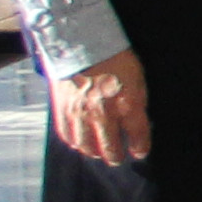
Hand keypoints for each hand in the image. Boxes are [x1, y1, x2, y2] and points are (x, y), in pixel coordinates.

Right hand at [46, 49, 147, 166]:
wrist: (80, 44)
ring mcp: (80, 114)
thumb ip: (138, 102)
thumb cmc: (114, 58)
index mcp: (127, 104)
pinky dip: (75, 142)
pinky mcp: (62, 111)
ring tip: (99, 152)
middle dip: (116, 156)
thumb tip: (139, 121)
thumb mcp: (137, 78)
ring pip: (86, 147)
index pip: (137, 137)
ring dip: (94, 152)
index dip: (140, 148)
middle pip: (110, 149)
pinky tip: (81, 142)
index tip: (139, 152)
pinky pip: (67, 136)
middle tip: (118, 158)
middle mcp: (103, 114)